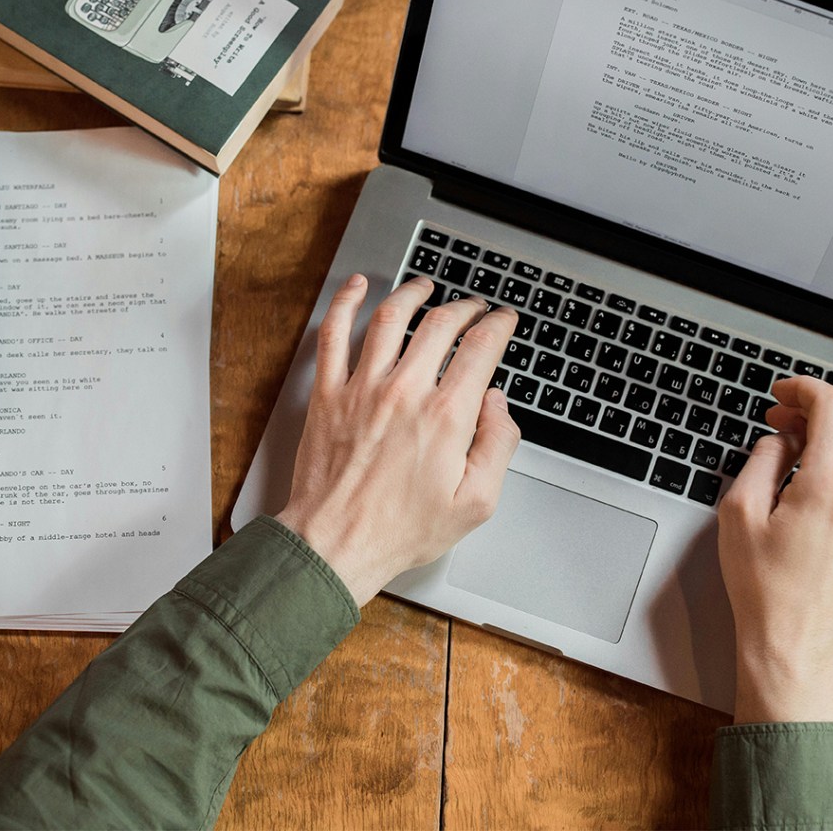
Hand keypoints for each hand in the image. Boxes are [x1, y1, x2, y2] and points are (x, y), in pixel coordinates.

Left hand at [275, 274, 520, 605]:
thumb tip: (498, 404)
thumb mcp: (476, 503)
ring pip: (389, 318)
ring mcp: (362, 389)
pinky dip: (345, 303)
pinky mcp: (329, 394)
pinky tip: (357, 287)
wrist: (335, 544)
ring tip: (425, 287)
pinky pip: (333, 335)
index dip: (498, 325)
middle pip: (440, 324)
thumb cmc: (401, 530)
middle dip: (465, 308)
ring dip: (412, 294)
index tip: (503, 321)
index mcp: (445, 417)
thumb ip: (498, 446)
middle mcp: (404, 393)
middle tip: (473, 308)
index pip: (480, 348)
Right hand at [718, 376, 832, 722]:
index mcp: (831, 485)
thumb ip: (761, 460)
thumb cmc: (765, 589)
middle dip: (818, 407)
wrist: (795, 644)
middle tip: (783, 419)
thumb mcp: (739, 513)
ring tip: (813, 441)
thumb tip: (779, 438)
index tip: (782, 394)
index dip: (804, 389)